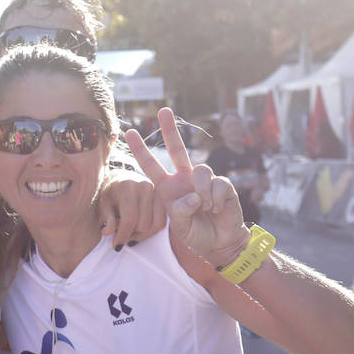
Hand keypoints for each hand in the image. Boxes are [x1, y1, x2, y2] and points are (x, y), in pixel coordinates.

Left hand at [96, 169, 166, 249]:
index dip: (122, 236)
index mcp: (128, 186)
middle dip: (130, 234)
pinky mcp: (165, 199)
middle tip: (120, 234)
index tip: (116, 245)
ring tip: (129, 232)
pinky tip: (139, 230)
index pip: (129, 218)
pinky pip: (162, 223)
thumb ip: (107, 218)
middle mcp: (146, 187)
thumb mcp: (103, 204)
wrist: (122, 179)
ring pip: (155, 226)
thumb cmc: (110, 193)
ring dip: (141, 235)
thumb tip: (108, 232)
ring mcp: (158, 192)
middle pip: (143, 225)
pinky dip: (151, 231)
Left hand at [123, 108, 247, 265]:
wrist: (220, 243)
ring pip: (200, 170)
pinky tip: (217, 209)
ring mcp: (204, 180)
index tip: (130, 132)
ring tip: (205, 207)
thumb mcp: (180, 226)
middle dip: (170, 129)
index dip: (141, 150)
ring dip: (202, 191)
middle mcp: (184, 179)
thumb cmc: (196, 233)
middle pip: (176, 149)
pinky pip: (217, 183)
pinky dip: (216, 199)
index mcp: (168, 188)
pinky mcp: (223, 184)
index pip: (151, 166)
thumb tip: (194, 195)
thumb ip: (181, 211)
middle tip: (163, 110)